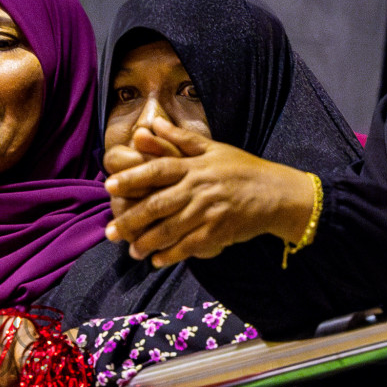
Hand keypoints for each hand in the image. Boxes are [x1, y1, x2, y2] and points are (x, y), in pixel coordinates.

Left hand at [104, 118, 315, 264]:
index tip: (109, 185)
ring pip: (170, 229)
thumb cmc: (242, 169)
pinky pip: (189, 246)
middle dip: (131, 219)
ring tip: (131, 251)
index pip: (158, 170)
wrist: (277, 194)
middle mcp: (199, 188)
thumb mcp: (214, 148)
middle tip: (110, 231)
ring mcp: (208, 212)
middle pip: (158, 204)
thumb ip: (180, 139)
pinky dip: (171, 255)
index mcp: (195, 166)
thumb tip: (152, 124)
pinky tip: (156, 261)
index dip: (133, 177)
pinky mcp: (218, 232)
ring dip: (147, 242)